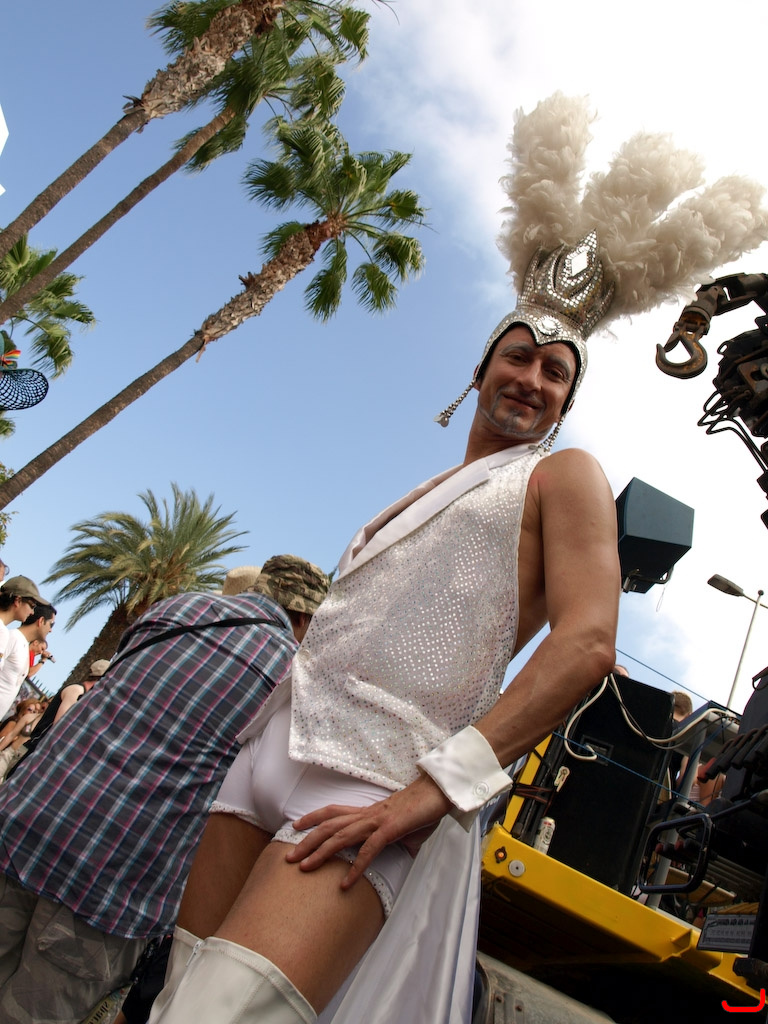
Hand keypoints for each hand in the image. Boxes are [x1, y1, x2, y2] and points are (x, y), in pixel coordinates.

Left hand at [285, 773, 451, 888]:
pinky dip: (355, 868)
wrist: (439, 793)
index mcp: (368, 813)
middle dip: (307, 841)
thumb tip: (405, 853)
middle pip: (329, 825)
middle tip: (288, 857)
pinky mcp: (390, 830)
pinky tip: (345, 884)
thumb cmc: (423, 810)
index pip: (334, 812)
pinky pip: (368, 850)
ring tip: (305, 868)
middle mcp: (367, 815)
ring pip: (341, 836)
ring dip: (321, 853)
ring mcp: (377, 821)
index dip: (313, 818)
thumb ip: (400, 841)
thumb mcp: (406, 829)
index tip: (296, 827)